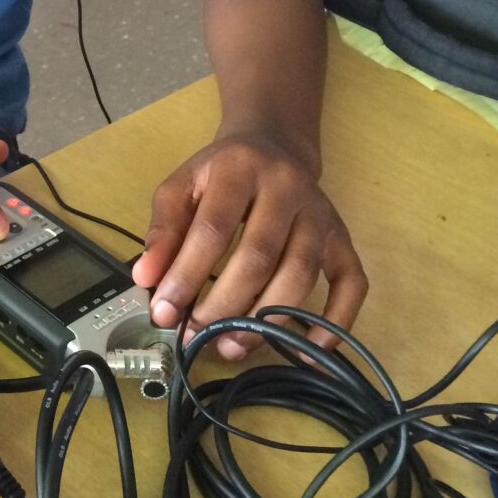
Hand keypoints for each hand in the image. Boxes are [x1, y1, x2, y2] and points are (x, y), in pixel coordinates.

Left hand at [130, 133, 366, 359]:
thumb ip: (163, 229)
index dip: (187, 274)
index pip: (212, 228)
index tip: (165, 312)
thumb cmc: (220, 174)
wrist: (274, 146)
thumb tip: (146, 277)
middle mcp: (286, 188)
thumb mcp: (182, 187)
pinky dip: (335, 321)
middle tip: (198, 334)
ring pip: (301, 272)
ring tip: (233, 345)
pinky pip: (351, 283)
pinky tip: (308, 351)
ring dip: (267, 318)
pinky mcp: (342, 238)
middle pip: (259, 255)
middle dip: (225, 303)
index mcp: (239, 168)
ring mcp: (320, 214)